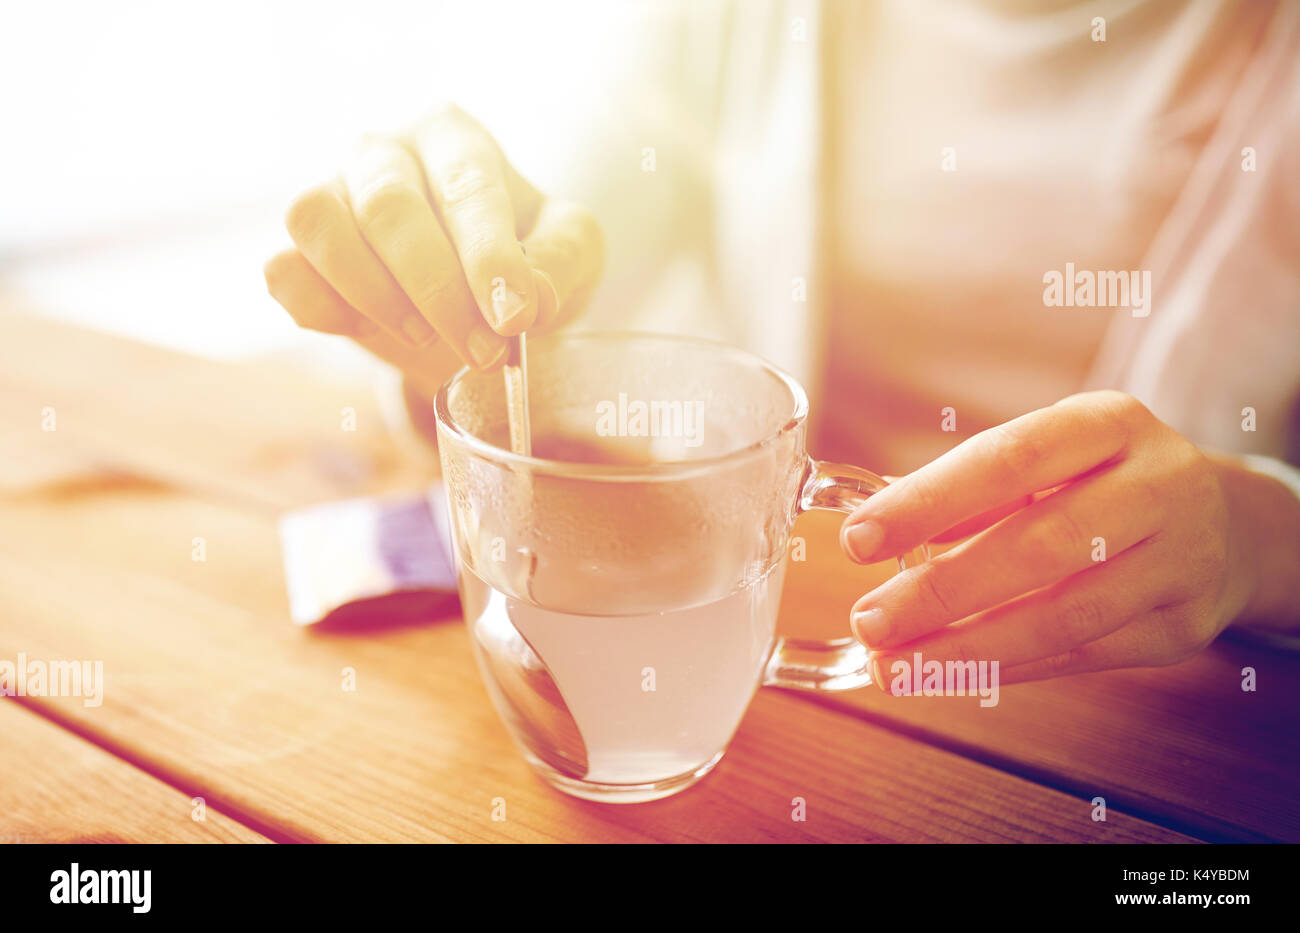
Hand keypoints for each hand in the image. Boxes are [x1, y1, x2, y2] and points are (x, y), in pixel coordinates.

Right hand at [263, 103, 603, 397]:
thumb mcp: (569, 252)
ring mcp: (330, 194)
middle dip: (438, 291)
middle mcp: (383, 152)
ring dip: (375, 296)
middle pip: (389, 207)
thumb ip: (559, 264)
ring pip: (320, 224)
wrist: (474, 296)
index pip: (466, 186)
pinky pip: (285, 271)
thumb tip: (531, 298)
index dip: (488, 257)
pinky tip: (368, 332)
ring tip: (426, 339)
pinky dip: (320, 307)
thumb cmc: (524, 256)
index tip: (512, 317)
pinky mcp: (296, 249)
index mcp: (454, 137)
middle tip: (482, 352)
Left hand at [839, 390, 1274, 685]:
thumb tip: (874, 530)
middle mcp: (1158, 486)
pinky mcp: (1180, 629)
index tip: (858, 540)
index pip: (1010, 459)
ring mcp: (1179, 562)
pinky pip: (1078, 658)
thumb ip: (970, 491)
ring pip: (1062, 617)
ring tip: (893, 666)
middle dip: (943, 591)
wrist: (1223, 524)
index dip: (929, 502)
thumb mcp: (1049, 459)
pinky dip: (1003, 669)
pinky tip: (944, 676)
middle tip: (870, 620)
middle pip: (1040, 545)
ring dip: (965, 650)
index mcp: (1109, 424)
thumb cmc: (1099, 483)